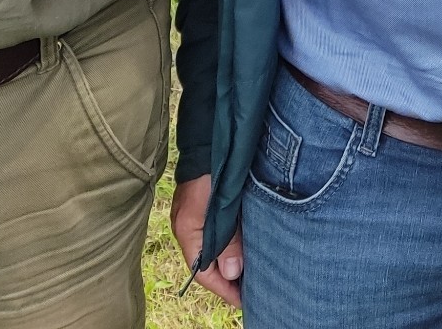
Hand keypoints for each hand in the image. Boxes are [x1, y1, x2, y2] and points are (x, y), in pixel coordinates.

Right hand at [171, 173, 243, 306]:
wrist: (209, 140)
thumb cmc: (211, 171)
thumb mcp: (219, 206)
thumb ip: (225, 238)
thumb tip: (231, 273)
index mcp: (188, 233)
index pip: (204, 273)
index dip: (224, 289)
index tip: (244, 301)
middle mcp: (191, 230)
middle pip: (209, 265)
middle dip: (229, 281)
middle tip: (253, 292)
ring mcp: (198, 220)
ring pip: (216, 251)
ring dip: (232, 264)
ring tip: (253, 276)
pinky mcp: (210, 209)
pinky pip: (220, 236)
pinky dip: (233, 247)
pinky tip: (248, 250)